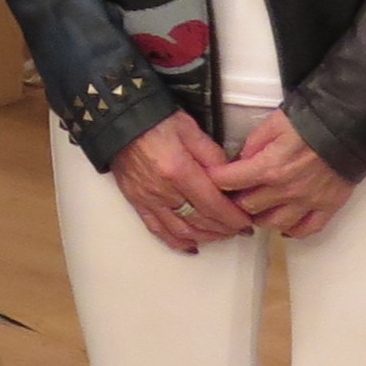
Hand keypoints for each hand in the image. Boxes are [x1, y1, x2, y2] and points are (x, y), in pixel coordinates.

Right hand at [112, 111, 251, 253]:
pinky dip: (176, 241)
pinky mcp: (136, 202)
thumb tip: (228, 178)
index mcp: (178, 170)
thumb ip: (212, 155)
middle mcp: (162, 190)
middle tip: (238, 228)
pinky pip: (158, 229)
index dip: (232, 217)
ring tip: (220, 234)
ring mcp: (147, 199)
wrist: (119, 120)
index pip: (212, 204)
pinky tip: (191, 245)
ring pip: (181, 230)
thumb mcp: (190, 129)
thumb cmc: (155, 120)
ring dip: (205, 237)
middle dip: (223, 228)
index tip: (246, 222)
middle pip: (199, 220)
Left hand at [209, 111, 356, 238]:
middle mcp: (285, 191)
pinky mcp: (327, 208)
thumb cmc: (310, 122)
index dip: (216, 180)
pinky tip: (285, 225)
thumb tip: (240, 161)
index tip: (211, 179)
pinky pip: (306, 231)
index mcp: (269, 167)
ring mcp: (307, 203)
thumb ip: (253, 144)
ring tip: (260, 208)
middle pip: (248, 207)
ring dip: (262, 218)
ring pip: (274, 225)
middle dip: (238, 200)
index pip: (230, 181)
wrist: (350, 128)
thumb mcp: (274, 123)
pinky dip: (293, 231)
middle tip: (237, 193)